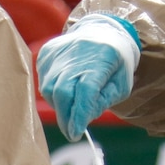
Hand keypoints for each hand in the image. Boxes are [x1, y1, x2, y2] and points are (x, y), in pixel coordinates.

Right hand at [36, 14, 140, 140]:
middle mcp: (76, 53)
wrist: (103, 31)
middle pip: (62, 92)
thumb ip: (102, 102)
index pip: (85, 91)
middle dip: (66, 116)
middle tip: (71, 131)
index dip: (79, 114)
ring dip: (59, 104)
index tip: (75, 133)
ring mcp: (58, 52)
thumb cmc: (116, 63)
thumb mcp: (120, 85)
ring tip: (71, 106)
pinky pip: (43, 80)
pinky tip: (64, 89)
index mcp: (101, 59)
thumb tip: (81, 120)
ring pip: (49, 89)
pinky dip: (52, 92)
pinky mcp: (46, 53)